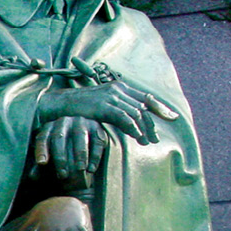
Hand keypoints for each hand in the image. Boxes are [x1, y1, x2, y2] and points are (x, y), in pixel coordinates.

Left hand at [33, 116, 108, 177]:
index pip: (42, 138)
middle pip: (59, 137)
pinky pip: (96, 140)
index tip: (42, 163)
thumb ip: (41, 166)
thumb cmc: (61, 152)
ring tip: (80, 170)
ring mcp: (80, 122)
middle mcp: (63, 122)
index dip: (41, 150)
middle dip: (60, 157)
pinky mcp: (97, 126)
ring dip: (80, 154)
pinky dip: (94, 156)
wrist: (84, 140)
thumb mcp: (50, 158)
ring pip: (80, 137)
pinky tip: (91, 169)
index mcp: (48, 128)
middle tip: (62, 175)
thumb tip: (32, 177)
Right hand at [37, 81, 173, 144]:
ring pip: (136, 113)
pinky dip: (133, 128)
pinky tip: (137, 137)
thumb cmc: (78, 107)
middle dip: (152, 123)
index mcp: (119, 87)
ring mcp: (111, 97)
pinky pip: (124, 118)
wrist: (59, 104)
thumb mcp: (100, 104)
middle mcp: (118, 90)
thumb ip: (115, 108)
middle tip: (156, 139)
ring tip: (147, 142)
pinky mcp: (104, 106)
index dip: (160, 107)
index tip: (172, 117)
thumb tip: (129, 119)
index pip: (145, 97)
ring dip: (144, 129)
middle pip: (143, 107)